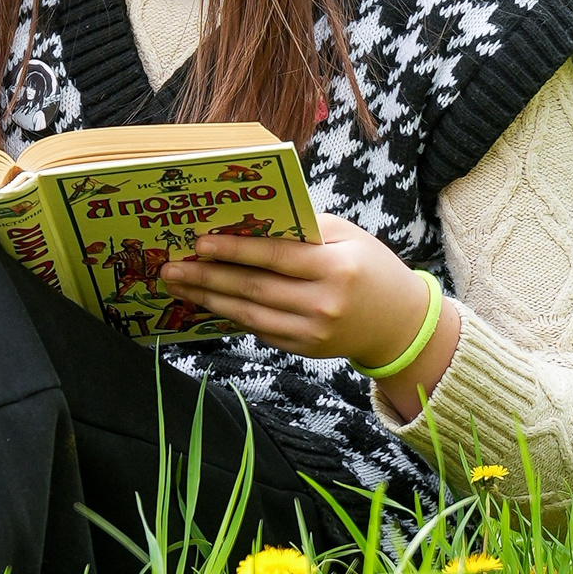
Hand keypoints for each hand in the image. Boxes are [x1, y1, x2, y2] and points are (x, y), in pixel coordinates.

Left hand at [159, 214, 460, 415]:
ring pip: (250, 315)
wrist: (400, 323)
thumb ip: (303, 229)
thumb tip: (249, 223)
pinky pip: (259, 330)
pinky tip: (207, 302)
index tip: (200, 243)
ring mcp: (313, 332)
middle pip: (254, 289)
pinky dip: (230, 315)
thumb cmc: (370, 268)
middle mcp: (323, 304)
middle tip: (172, 268)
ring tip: (179, 285)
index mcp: (336, 269)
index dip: (235, 250)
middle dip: (208, 277)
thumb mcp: (347, 237)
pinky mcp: (305, 350)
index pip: (275, 257)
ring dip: (209, 299)